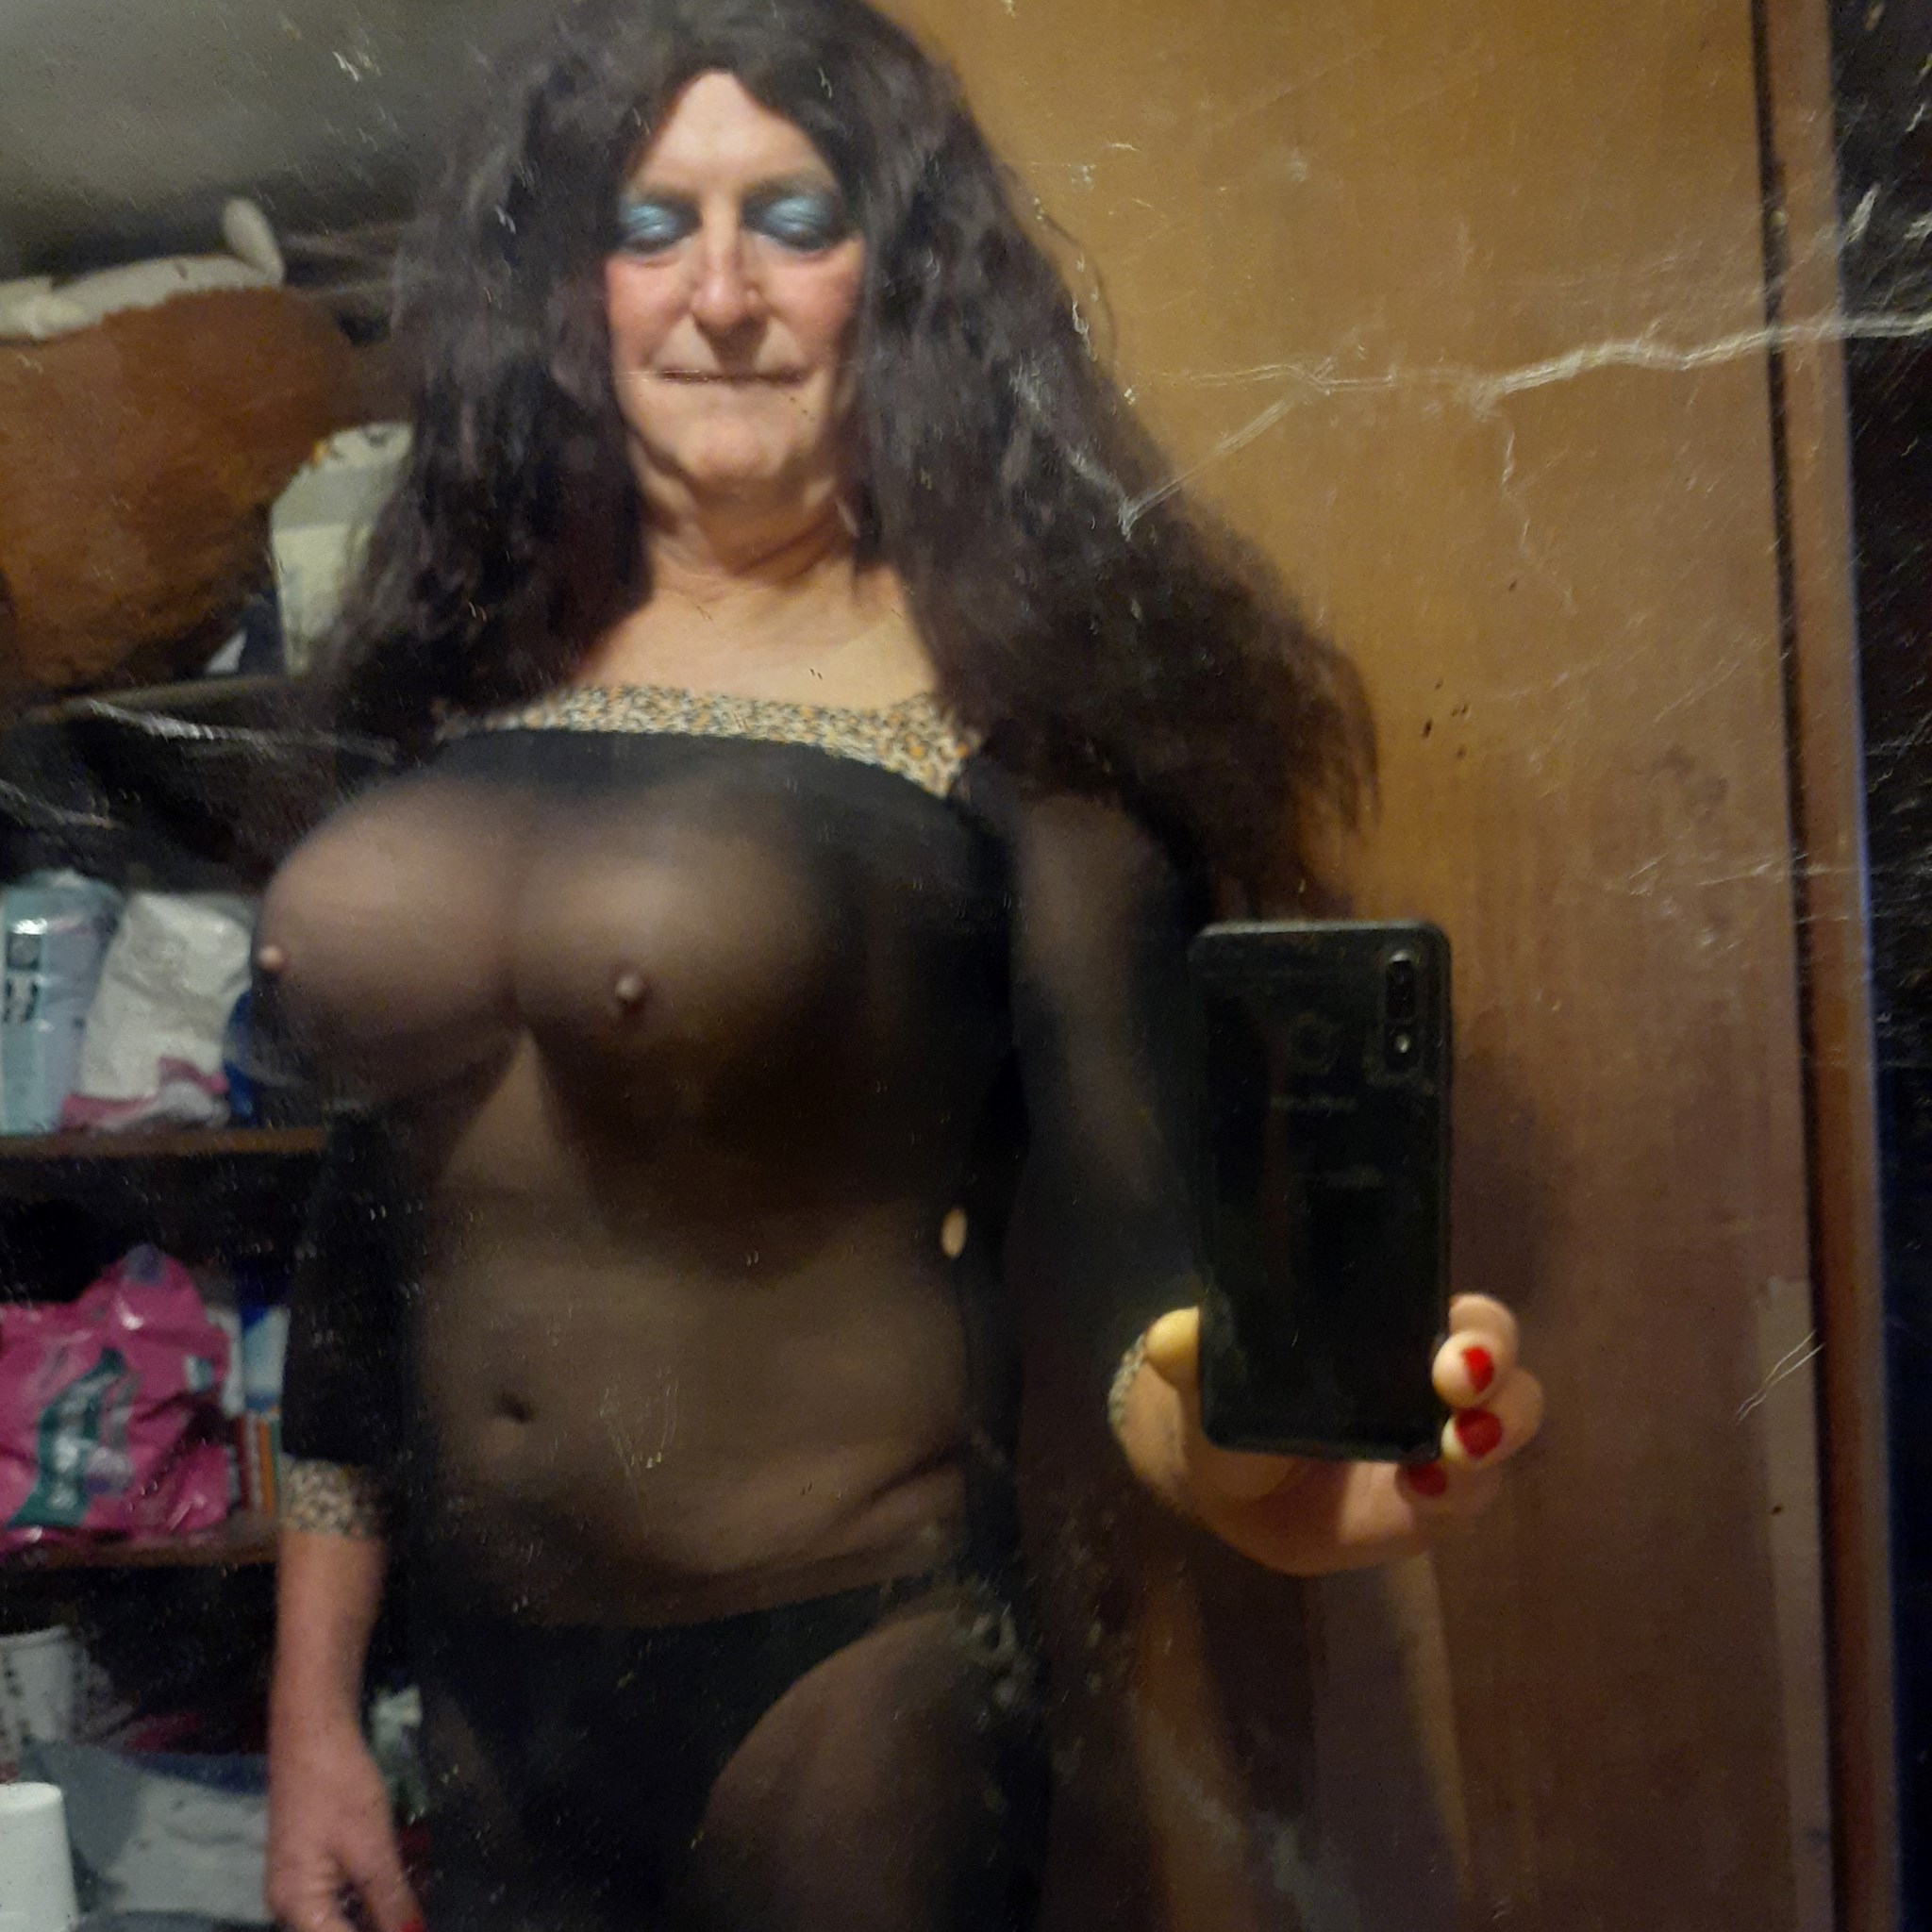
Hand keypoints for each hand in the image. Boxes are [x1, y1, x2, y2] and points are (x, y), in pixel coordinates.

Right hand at [266, 1710, 420, 1931]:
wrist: (312, 1733)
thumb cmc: (340, 1788)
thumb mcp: (374, 1850)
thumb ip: (392, 1903)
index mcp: (297, 1910)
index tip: (415, 1929)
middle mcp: (287, 1907)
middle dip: (381, 1928)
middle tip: (416, 1917)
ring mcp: (294, 1886)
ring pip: (339, 1920)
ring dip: (375, 1916)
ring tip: (411, 1908)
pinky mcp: (306, 1867)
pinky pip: (336, 1899)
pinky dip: (366, 1900)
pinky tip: (396, 1892)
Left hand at [1111, 1293, 1542, 1574]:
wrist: (1232, 1485)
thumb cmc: (1239, 1402)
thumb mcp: (1211, 1377)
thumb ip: (1194, 1355)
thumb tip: (1170, 1341)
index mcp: (1390, 1326)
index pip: (1459, 1310)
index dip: (1476, 1327)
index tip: (1450, 1347)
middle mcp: (1430, 1377)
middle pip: (1501, 1363)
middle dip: (1498, 1372)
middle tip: (1457, 1386)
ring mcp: (1441, 1443)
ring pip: (1501, 1429)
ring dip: (1494, 1436)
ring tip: (1456, 1451)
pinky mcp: (1434, 1505)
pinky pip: (1465, 1496)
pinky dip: (1456, 1494)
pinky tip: (1425, 1494)